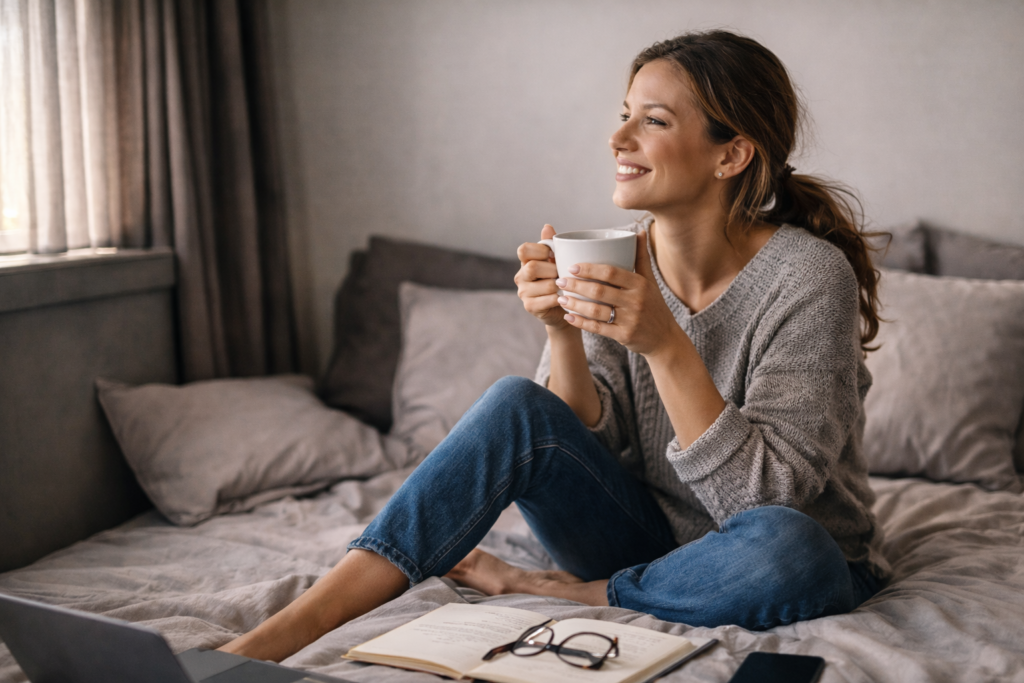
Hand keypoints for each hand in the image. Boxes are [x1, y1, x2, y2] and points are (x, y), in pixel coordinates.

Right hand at [515, 224, 570, 329]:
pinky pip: (549, 299)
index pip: (524, 249)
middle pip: (533, 267)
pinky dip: (561, 298)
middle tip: (563, 273)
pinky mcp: (530, 307)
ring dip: (561, 285)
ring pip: (546, 284)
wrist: (564, 307)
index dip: (540, 250)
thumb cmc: (560, 280)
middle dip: (553, 270)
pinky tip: (566, 297)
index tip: (553, 255)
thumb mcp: (557, 261)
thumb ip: (551, 245)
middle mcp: (521, 276)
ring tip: (567, 286)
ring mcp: (524, 293)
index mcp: (525, 262)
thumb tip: (547, 227)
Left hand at [558, 229, 683, 356]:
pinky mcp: (624, 336)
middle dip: (576, 285)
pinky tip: (568, 317)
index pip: (611, 272)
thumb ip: (642, 257)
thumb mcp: (651, 281)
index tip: (572, 266)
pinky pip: (598, 328)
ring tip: (561, 298)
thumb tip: (640, 232)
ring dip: (575, 304)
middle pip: (600, 291)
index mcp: (640, 284)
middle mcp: (635, 301)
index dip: (589, 269)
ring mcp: (630, 320)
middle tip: (560, 281)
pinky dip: (581, 322)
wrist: (664, 338)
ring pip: (596, 310)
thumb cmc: (654, 305)